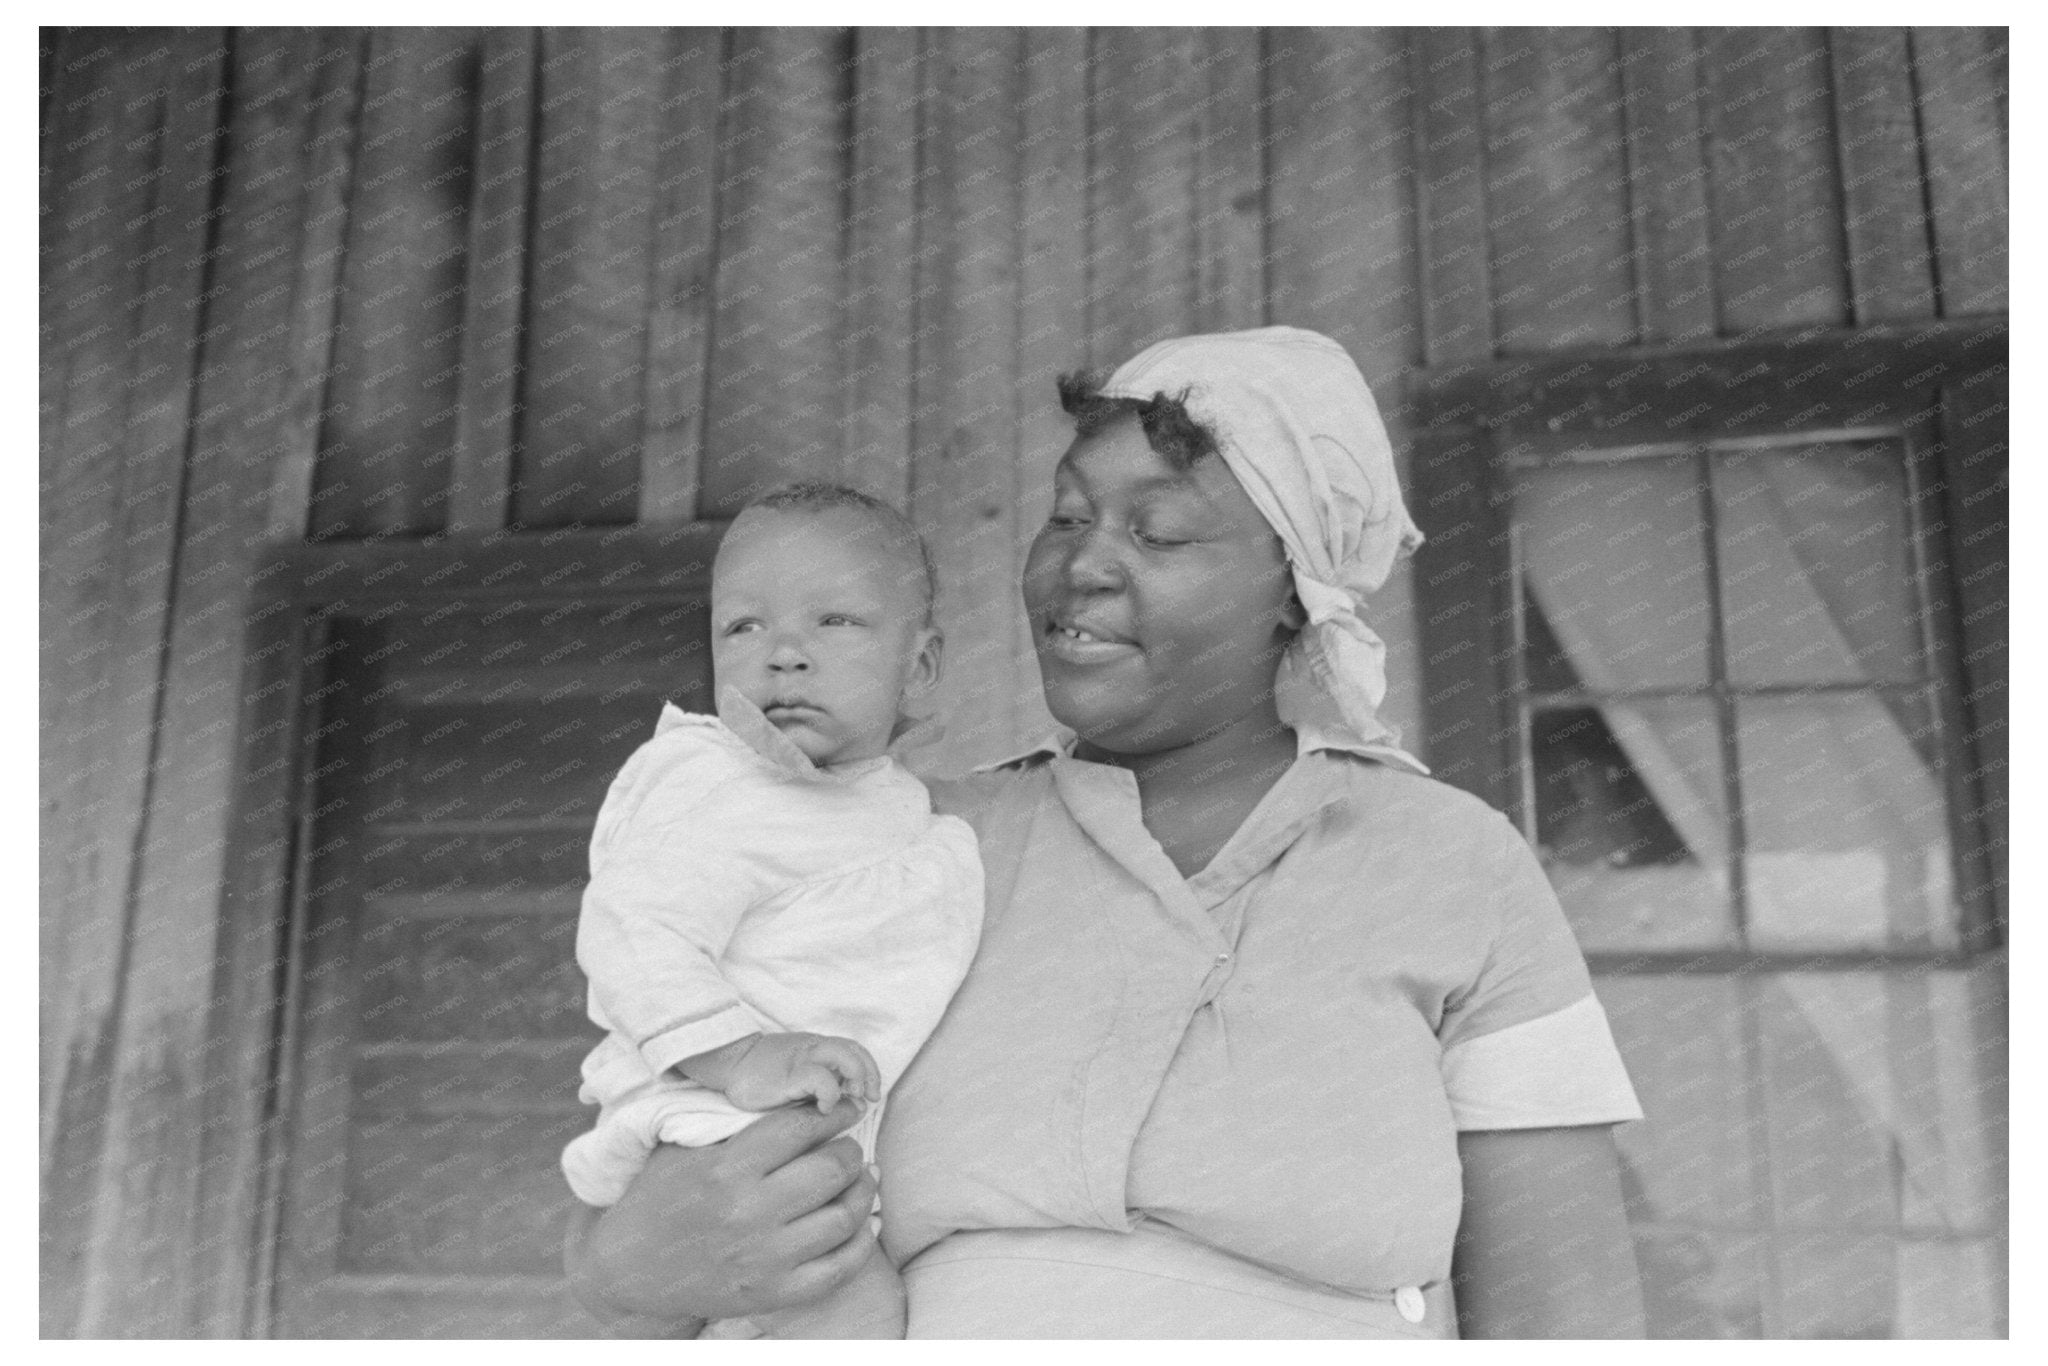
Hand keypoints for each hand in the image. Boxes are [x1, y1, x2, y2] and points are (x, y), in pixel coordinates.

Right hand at [565, 1099, 878, 1331]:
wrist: (629, 1266)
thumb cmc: (660, 1195)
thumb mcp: (684, 1146)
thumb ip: (734, 1122)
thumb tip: (798, 1094)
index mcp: (727, 1168)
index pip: (800, 1128)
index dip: (833, 1113)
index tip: (846, 1107)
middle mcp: (749, 1212)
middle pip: (831, 1170)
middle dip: (850, 1151)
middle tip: (849, 1146)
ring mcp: (763, 1257)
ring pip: (843, 1217)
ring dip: (862, 1192)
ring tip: (861, 1179)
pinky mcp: (772, 1293)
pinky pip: (838, 1268)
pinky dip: (860, 1243)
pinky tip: (859, 1224)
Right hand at [688, 1031, 882, 1113]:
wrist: (730, 1064)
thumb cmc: (764, 1078)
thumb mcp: (799, 1078)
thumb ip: (823, 1085)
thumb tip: (855, 1107)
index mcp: (817, 1049)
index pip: (855, 1049)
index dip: (870, 1069)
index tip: (873, 1095)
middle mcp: (813, 1050)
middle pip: (854, 1049)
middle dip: (869, 1074)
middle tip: (868, 1098)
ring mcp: (802, 1059)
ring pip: (843, 1054)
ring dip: (856, 1077)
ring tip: (851, 1098)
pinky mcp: (789, 1074)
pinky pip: (819, 1077)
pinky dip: (830, 1093)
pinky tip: (825, 1108)